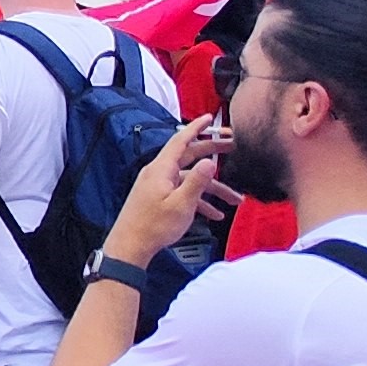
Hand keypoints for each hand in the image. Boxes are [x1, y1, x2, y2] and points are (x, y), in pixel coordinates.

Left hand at [103, 118, 222, 261]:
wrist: (130, 246)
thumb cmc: (152, 227)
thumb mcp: (181, 204)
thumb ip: (197, 182)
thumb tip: (209, 161)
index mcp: (161, 170)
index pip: (180, 141)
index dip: (196, 128)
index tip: (209, 118)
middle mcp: (159, 174)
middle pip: (189, 156)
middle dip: (211, 151)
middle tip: (232, 147)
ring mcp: (159, 186)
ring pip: (191, 180)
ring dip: (214, 188)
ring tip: (236, 198)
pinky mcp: (159, 199)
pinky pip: (184, 194)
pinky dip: (200, 201)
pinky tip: (216, 214)